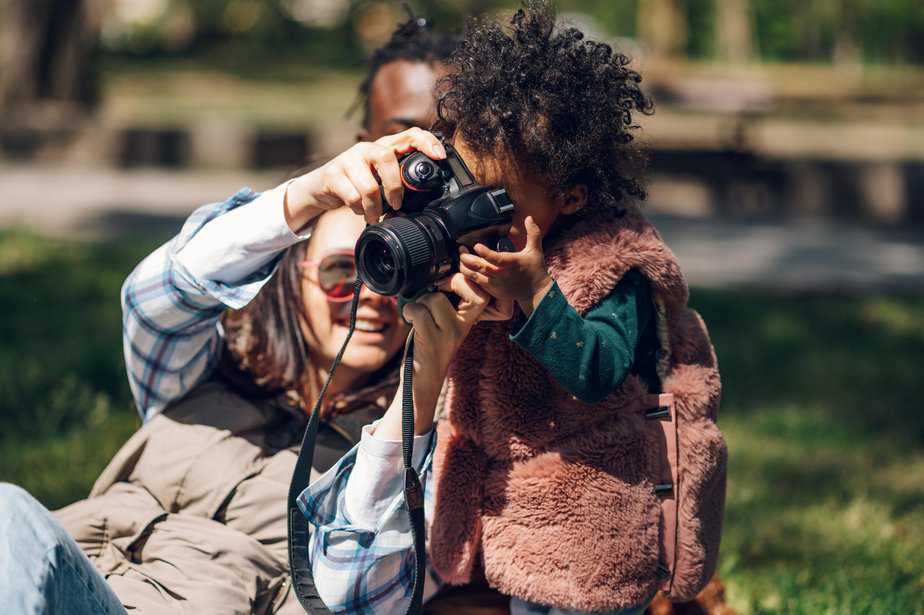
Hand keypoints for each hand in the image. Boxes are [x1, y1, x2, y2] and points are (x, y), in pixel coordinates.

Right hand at [283, 128, 445, 230]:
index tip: (439, 157)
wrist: (321, 189)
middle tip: (397, 204)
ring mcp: (348, 159)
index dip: (426, 142)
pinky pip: (353, 197)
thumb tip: (421, 201)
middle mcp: (367, 149)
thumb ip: (399, 182)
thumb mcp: (380, 180)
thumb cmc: (357, 185)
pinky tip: (359, 210)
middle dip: (395, 187)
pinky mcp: (333, 174)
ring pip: (369, 185)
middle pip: (387, 158)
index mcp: (384, 147)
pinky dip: (359, 210)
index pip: (410, 134)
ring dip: (375, 207)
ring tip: (375, 215)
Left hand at [375, 273, 490, 436]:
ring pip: (436, 298)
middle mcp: (463, 328)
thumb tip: (434, 276)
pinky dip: (409, 311)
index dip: (468, 280)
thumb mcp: (444, 325)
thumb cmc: (429, 350)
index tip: (449, 282)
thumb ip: (446, 303)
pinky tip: (410, 320)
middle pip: (470, 291)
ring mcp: (449, 334)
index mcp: (469, 321)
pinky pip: (419, 311)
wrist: (421, 384)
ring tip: (418, 313)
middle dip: (450, 283)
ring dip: (421, 301)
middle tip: (435, 291)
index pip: (483, 293)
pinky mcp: (431, 340)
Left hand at [458, 216, 552, 315]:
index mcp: (511, 263)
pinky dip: (469, 275)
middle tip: (461, 249)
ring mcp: (495, 284)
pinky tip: (466, 268)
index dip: (485, 253)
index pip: (496, 258)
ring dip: (465, 266)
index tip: (476, 246)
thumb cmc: (535, 270)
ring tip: (461, 257)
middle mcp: (501, 274)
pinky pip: (476, 283)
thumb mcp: (535, 250)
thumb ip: (533, 233)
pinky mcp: (492, 290)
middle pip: (480, 267)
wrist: (535, 293)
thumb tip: (529, 218)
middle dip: (467, 258)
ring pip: (475, 276)